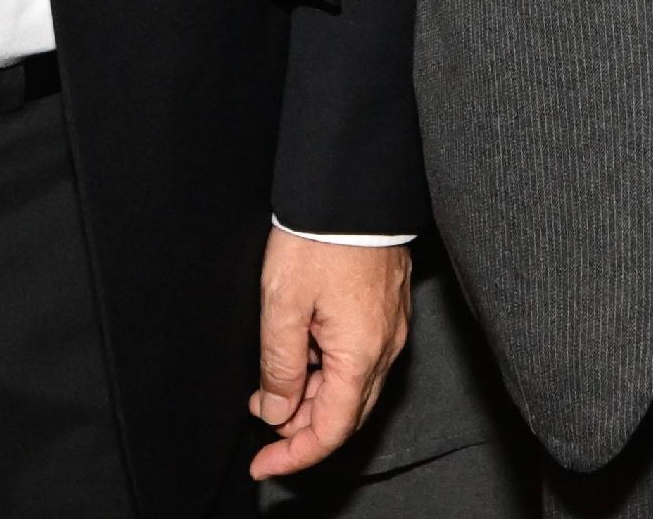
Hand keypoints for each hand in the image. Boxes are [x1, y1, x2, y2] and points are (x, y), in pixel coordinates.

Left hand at [247, 228, 412, 480]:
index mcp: (361, 355)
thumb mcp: (283, 306)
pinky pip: (359, 360)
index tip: (263, 466)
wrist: (353, 187)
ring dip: (312, 399)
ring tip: (269, 389)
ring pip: (351, 388)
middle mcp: (385, 349)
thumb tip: (278, 413)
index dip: (295, 456)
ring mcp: (390, 329)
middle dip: (302, 431)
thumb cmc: (320, 238)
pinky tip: (298, 358)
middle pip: (345, 414)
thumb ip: (280, 367)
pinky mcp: (387, 309)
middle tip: (262, 426)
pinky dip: (327, 372)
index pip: (331, 431)